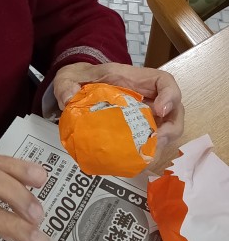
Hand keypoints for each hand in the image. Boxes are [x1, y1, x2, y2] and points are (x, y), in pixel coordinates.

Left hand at [53, 62, 184, 149]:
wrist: (76, 88)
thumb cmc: (79, 79)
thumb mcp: (69, 78)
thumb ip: (66, 85)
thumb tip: (69, 98)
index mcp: (134, 80)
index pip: (164, 81)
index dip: (170, 95)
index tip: (160, 110)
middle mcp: (145, 98)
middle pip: (174, 111)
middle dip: (171, 128)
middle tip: (157, 140)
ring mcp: (143, 115)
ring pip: (166, 130)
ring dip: (161, 145)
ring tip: (146, 157)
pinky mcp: (136, 131)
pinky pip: (149, 142)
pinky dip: (147, 154)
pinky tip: (135, 163)